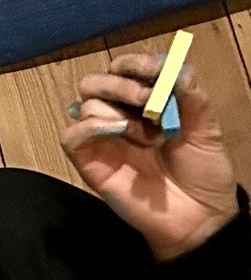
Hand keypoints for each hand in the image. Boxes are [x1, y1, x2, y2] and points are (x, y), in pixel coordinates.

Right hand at [62, 52, 240, 260]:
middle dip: (121, 83)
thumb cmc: (203, 173)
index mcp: (146, 104)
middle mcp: (119, 117)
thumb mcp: (207, 128)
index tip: (156, 70)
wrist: (199, 217)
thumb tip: (175, 66)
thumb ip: (191, 96)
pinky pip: (71, 135)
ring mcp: (103, 140)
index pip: (125, 70)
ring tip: (145, 134)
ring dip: (115, 109)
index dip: (135, 63)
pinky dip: (92, 126)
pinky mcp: (89, 162)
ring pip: (85, 103)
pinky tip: (119, 132)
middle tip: (148, 98)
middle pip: (96, 81)